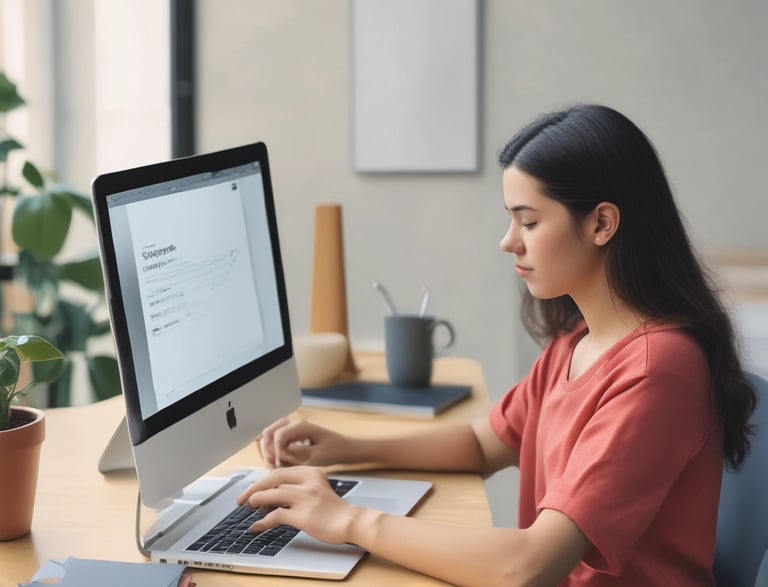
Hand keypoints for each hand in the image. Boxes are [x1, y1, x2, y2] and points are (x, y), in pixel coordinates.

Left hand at [236, 466, 374, 544]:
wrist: (351, 521)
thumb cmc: (334, 508)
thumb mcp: (318, 488)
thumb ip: (298, 486)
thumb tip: (272, 494)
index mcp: (311, 472)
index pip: (279, 471)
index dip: (263, 480)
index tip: (253, 487)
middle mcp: (307, 482)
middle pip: (272, 478)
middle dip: (254, 488)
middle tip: (243, 498)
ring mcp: (305, 498)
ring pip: (271, 494)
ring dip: (255, 501)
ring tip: (248, 507)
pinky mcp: (303, 515)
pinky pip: (275, 515)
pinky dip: (262, 522)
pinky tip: (257, 526)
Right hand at [257, 418, 349, 467]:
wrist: (344, 448)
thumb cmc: (333, 451)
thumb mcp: (315, 456)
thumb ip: (295, 454)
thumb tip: (278, 455)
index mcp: (301, 426)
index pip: (278, 435)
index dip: (276, 452)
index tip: (278, 465)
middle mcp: (294, 423)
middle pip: (268, 432)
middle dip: (267, 450)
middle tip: (271, 466)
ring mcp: (292, 427)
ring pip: (269, 435)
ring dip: (268, 450)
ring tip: (274, 466)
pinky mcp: (292, 434)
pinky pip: (275, 440)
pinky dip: (273, 450)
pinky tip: (278, 463)